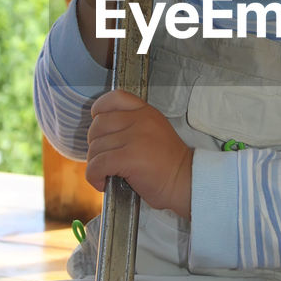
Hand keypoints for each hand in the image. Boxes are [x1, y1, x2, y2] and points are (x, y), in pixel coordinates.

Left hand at [86, 90, 192, 218]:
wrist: (186, 183)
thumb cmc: (168, 165)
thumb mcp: (155, 131)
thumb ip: (132, 125)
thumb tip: (100, 133)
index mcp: (146, 112)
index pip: (115, 97)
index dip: (100, 109)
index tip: (99, 124)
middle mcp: (140, 121)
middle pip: (98, 124)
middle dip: (94, 143)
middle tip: (104, 158)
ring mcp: (134, 138)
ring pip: (96, 147)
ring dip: (95, 164)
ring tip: (106, 174)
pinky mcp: (128, 158)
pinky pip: (97, 165)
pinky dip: (94, 176)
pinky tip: (104, 183)